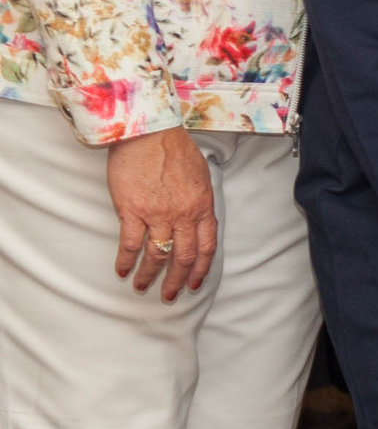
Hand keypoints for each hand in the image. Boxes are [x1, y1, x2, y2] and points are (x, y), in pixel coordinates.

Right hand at [105, 129, 216, 300]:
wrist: (148, 133)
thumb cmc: (174, 149)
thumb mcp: (200, 176)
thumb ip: (199, 201)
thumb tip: (198, 218)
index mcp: (202, 206)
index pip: (206, 246)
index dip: (200, 269)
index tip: (193, 283)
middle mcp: (183, 215)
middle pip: (183, 257)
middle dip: (176, 280)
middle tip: (168, 296)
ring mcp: (158, 214)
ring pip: (157, 255)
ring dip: (149, 275)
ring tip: (141, 287)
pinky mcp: (132, 211)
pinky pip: (131, 244)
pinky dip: (126, 260)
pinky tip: (121, 270)